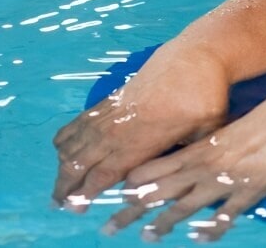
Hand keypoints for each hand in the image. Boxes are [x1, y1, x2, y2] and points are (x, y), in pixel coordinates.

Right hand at [52, 45, 229, 211]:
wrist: (194, 57)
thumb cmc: (205, 96)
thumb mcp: (206, 131)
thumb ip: (190, 155)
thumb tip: (186, 176)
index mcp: (141, 141)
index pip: (105, 173)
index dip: (87, 192)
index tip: (75, 208)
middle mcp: (119, 129)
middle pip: (81, 162)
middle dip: (67, 186)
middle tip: (59, 204)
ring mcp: (111, 113)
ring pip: (74, 143)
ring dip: (63, 166)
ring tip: (60, 186)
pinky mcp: (109, 100)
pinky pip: (77, 123)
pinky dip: (65, 139)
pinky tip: (62, 152)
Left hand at [101, 86, 265, 241]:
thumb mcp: (239, 128)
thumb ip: (221, 144)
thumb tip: (210, 154)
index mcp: (204, 146)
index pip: (158, 167)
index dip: (135, 182)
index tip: (118, 194)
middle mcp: (208, 164)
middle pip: (161, 190)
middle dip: (132, 210)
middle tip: (109, 227)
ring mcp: (228, 179)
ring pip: (186, 205)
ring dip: (163, 223)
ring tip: (146, 236)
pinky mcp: (251, 191)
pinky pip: (226, 214)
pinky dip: (212, 228)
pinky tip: (201, 238)